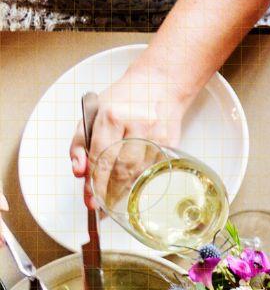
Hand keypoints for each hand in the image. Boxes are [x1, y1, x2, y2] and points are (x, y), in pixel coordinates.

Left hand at [70, 60, 193, 188]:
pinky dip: (140, 182)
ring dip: (124, 190)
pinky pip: (152, 171)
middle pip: (120, 169)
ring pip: (138, 173)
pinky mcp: (170, 145)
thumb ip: (80, 144)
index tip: (88, 196)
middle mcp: (137, 125)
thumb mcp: (92, 115)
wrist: (159, 86)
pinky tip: (132, 189)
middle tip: (98, 203)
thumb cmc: (124, 100)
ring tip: (113, 200)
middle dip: (107, 190)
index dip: (93, 181)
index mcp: (113, 116)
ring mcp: (157, 136)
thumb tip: (79, 170)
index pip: (100, 157)